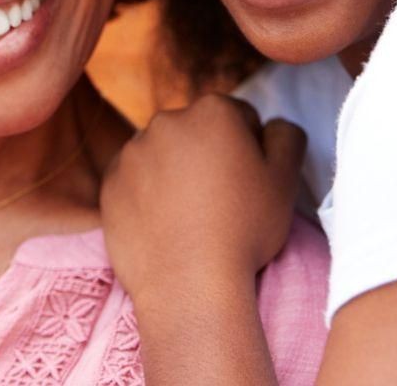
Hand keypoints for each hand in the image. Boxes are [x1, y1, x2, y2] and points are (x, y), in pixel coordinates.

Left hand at [100, 93, 305, 304]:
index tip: (248, 184)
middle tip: (220, 202)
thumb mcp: (285, 181)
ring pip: (163, 153)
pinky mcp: (110, 181)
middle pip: (197, 132)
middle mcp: (167, 120)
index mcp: (212, 111)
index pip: (238, 118)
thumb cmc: (243, 230)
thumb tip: (271, 125)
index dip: (249, 152)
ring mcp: (133, 150)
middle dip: (208, 156)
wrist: (189, 285)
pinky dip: (146, 193)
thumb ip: (286, 137)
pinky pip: (134, 179)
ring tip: (189, 217)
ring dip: (174, 172)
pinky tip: (163, 223)